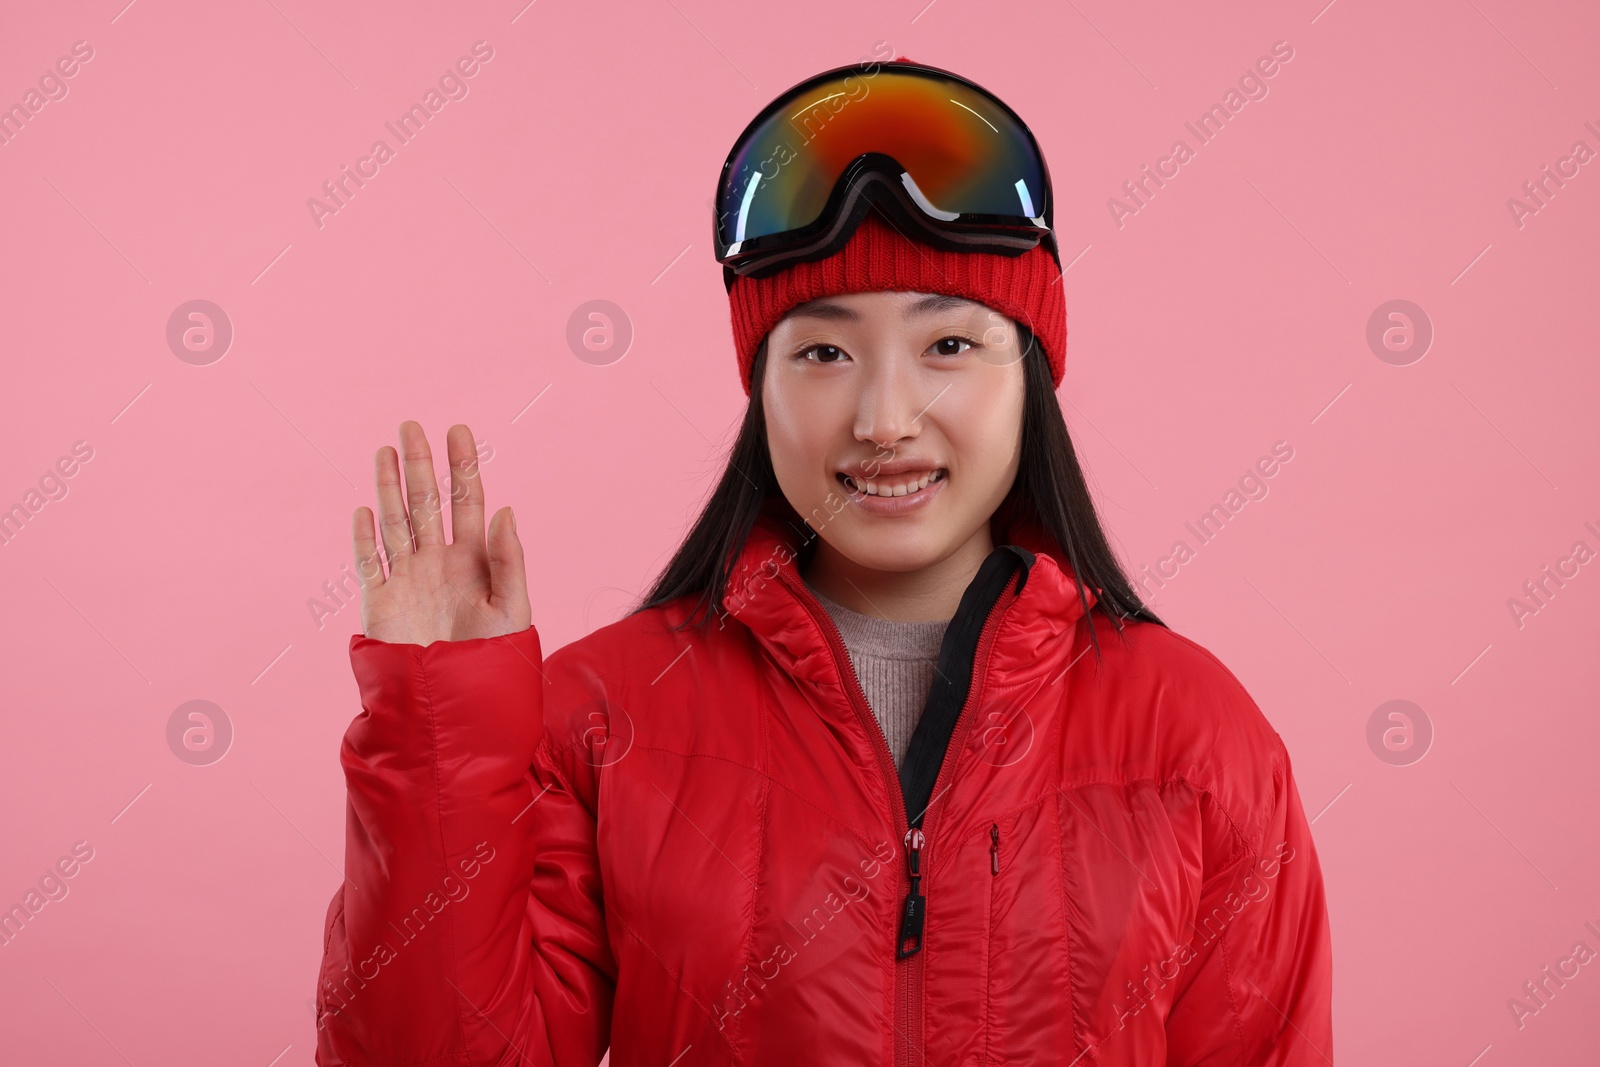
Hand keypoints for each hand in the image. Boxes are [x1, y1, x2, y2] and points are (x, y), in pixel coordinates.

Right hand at [352, 422, 529, 644]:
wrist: (453, 708)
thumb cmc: (491, 663)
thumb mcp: (511, 609)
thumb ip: (508, 560)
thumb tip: (504, 509)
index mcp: (474, 562)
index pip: (467, 502)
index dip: (463, 467)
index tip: (458, 430)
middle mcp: (439, 564)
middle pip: (427, 504)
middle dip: (421, 465)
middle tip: (412, 425)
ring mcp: (409, 580)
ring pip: (397, 523)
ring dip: (390, 488)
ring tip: (387, 451)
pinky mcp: (382, 604)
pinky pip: (370, 563)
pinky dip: (365, 537)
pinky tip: (364, 510)